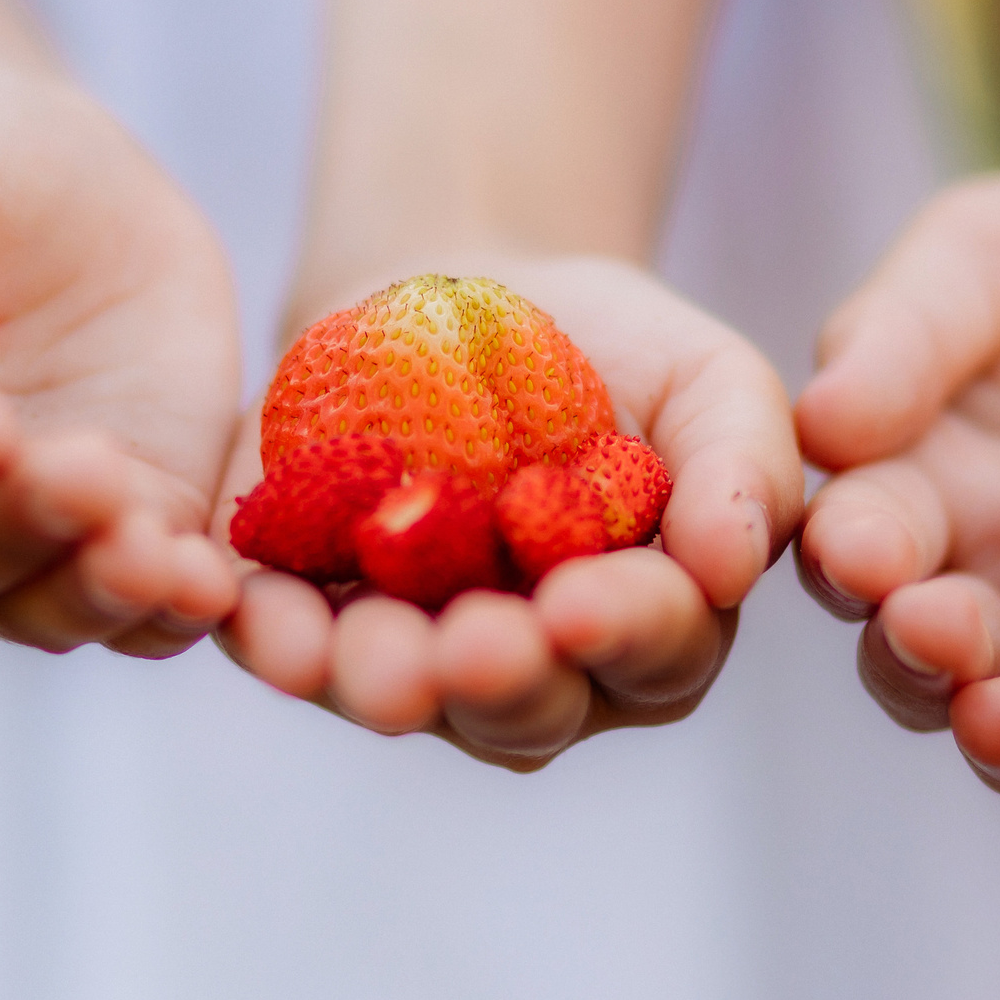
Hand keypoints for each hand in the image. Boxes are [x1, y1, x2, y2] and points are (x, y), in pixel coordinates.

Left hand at [216, 255, 800, 768]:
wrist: (459, 292)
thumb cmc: (617, 349)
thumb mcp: (709, 381)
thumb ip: (742, 463)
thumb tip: (731, 561)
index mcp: (653, 627)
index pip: (655, 649)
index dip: (622, 631)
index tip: (580, 606)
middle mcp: (540, 671)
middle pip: (527, 707)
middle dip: (496, 680)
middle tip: (469, 652)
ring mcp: (420, 656)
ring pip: (406, 696)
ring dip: (379, 681)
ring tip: (363, 654)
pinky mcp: (313, 615)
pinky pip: (289, 643)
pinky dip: (272, 636)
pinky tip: (257, 618)